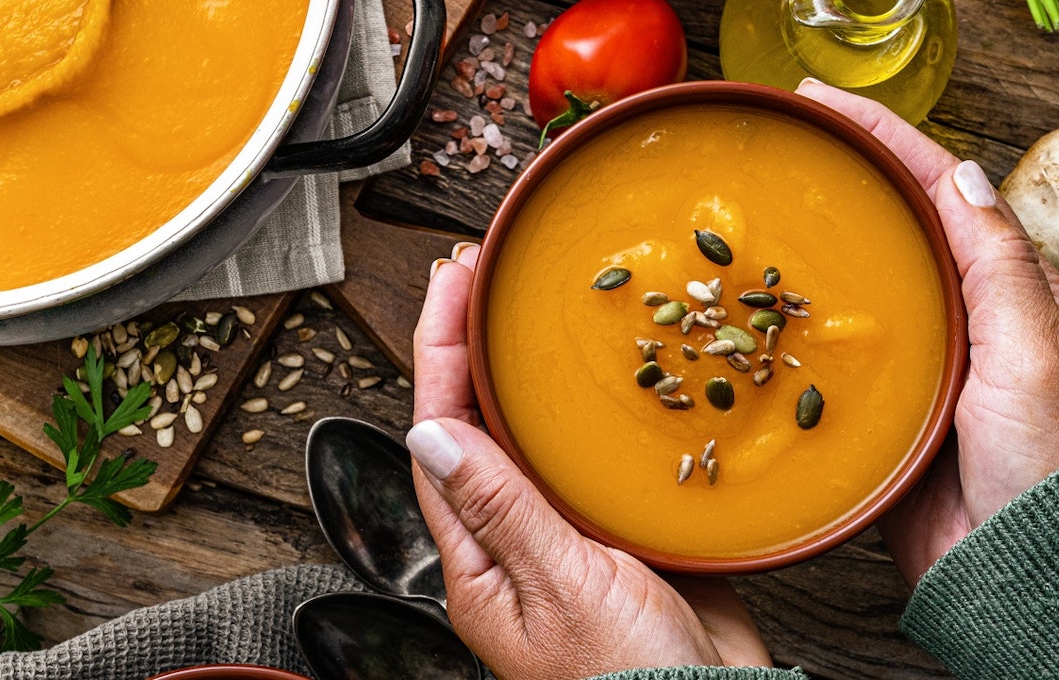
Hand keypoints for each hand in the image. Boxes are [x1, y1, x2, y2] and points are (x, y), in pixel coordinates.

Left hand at [408, 243, 772, 678]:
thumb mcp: (560, 586)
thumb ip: (501, 508)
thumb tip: (431, 434)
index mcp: (480, 562)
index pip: (440, 436)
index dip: (440, 353)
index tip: (449, 287)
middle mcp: (517, 544)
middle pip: (481, 426)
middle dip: (476, 347)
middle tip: (483, 275)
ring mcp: (571, 539)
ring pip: (538, 439)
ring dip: (533, 374)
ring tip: (537, 308)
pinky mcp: (627, 539)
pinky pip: (601, 463)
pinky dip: (602, 416)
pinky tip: (620, 379)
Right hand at [793, 80, 1058, 585]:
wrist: (1018, 573)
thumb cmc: (1047, 468)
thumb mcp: (1035, 352)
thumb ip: (997, 266)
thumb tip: (960, 176)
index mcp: (1011, 293)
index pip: (945, 193)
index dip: (888, 142)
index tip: (827, 108)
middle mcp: (965, 321)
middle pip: (896, 230)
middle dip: (843, 182)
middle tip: (784, 151)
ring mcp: (920, 367)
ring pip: (858, 290)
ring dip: (812, 251)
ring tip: (756, 215)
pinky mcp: (882, 413)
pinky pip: (832, 355)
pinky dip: (797, 326)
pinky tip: (756, 313)